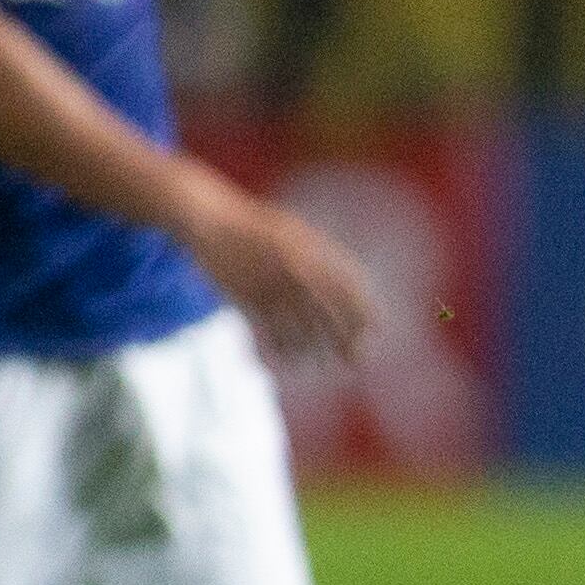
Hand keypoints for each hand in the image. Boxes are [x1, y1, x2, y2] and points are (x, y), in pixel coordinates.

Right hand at [190, 189, 377, 365]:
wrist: (209, 219)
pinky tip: (289, 361)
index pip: (349, 285)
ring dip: (312, 350)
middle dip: (345, 339)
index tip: (375, 330)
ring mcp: (271, 283)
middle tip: (356, 360)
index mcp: (311, 249)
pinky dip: (282, 349)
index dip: (364, 310)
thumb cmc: (254, 227)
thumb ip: (320, 254)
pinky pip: (270, 331)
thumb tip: (351, 283)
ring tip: (320, 364)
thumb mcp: (293, 232)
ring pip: (299, 327)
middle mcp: (294, 267)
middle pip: (328, 312)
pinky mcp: (246, 296)